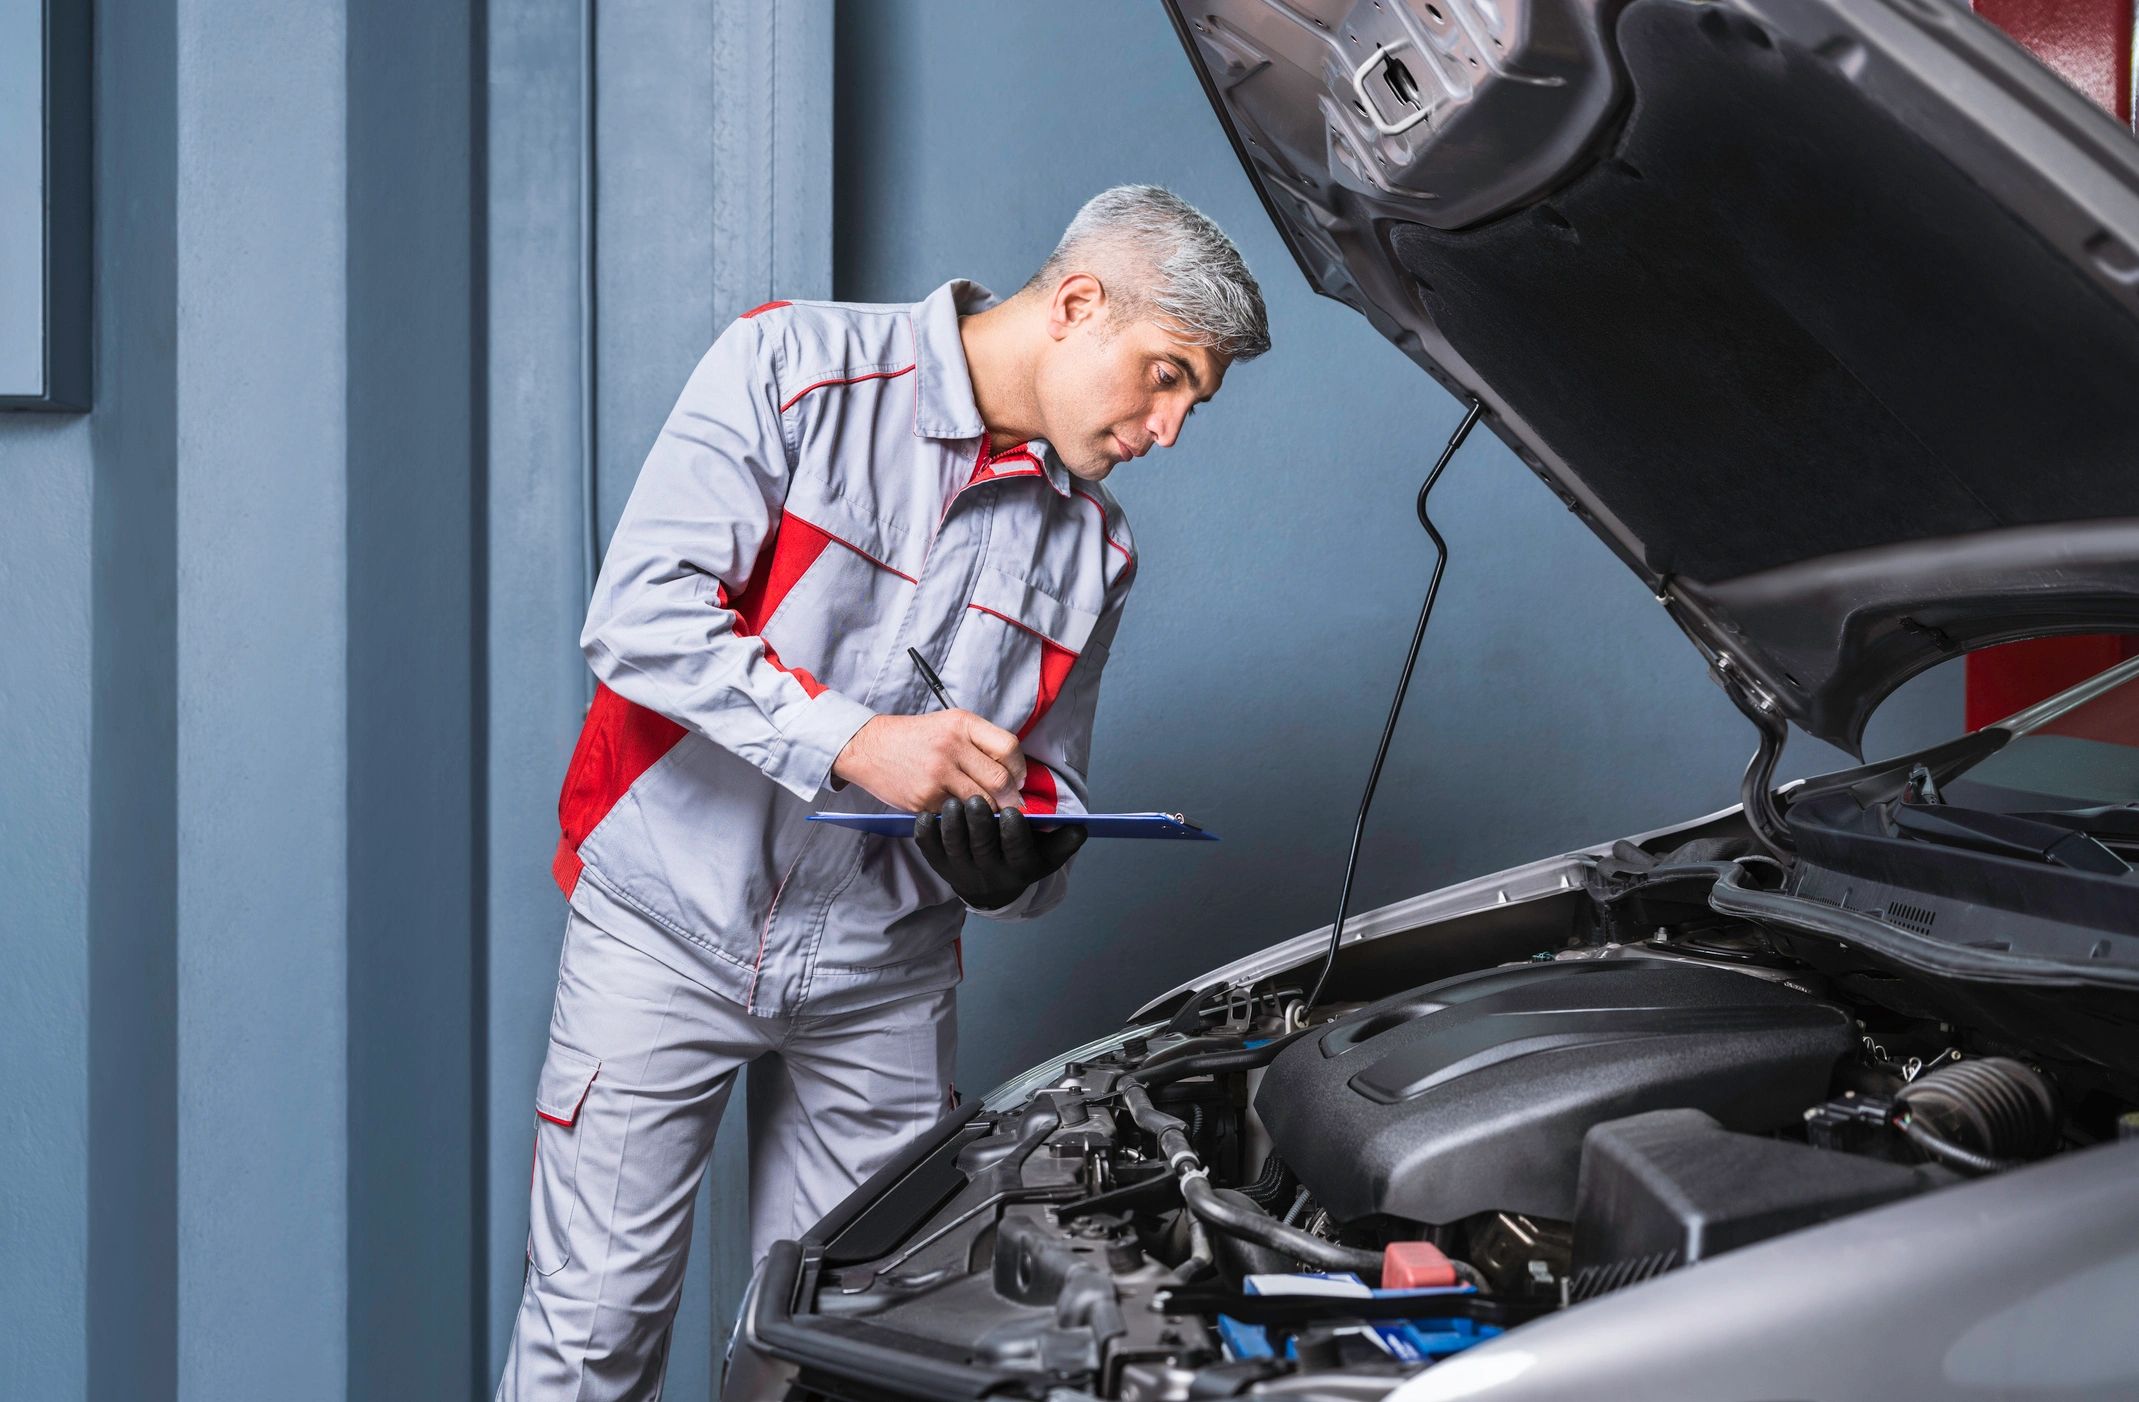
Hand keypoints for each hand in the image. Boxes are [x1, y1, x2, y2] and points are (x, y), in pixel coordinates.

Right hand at [832, 711, 1026, 812]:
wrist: (869, 747)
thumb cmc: (914, 738)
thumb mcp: (949, 724)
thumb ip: (981, 742)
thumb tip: (1015, 774)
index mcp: (962, 723)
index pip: (1008, 747)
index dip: (1019, 769)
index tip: (1018, 780)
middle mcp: (951, 746)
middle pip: (999, 779)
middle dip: (1011, 797)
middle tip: (1011, 804)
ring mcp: (937, 773)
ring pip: (982, 801)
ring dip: (990, 810)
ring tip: (987, 809)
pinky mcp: (925, 797)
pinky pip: (957, 813)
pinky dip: (963, 816)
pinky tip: (959, 811)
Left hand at [915, 797, 1087, 909]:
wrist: (990, 884)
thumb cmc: (1021, 855)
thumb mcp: (1047, 852)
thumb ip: (1063, 839)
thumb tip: (1080, 829)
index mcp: (1018, 867)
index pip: (1016, 850)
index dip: (1014, 832)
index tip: (1013, 811)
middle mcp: (989, 873)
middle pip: (982, 847)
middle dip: (979, 823)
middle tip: (977, 799)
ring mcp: (960, 870)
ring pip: (954, 848)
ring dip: (952, 824)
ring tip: (953, 802)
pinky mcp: (938, 864)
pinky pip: (928, 849)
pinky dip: (926, 832)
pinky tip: (928, 813)